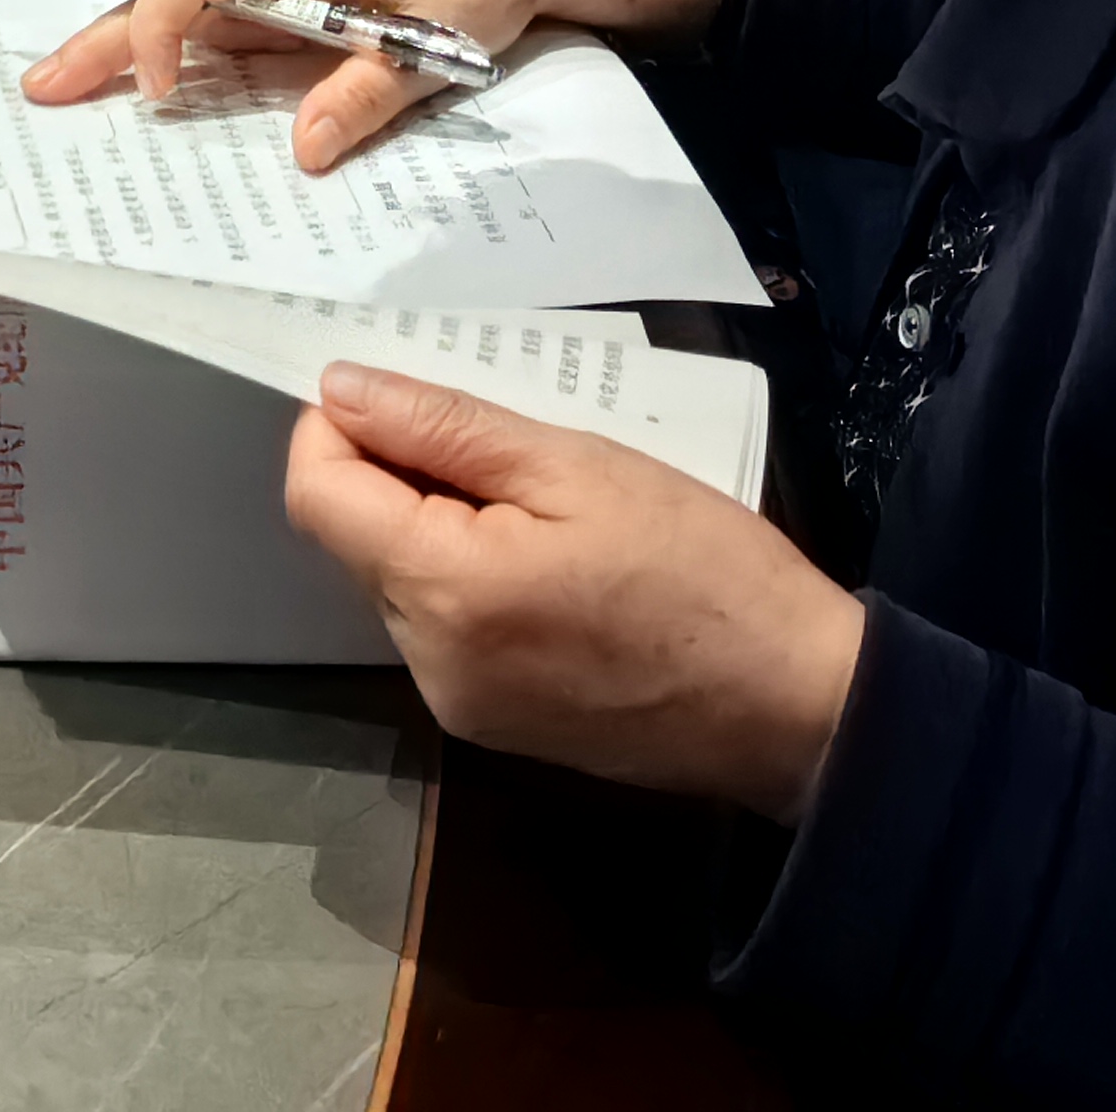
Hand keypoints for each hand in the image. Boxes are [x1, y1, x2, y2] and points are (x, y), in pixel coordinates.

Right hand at [19, 0, 729, 171]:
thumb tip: (303, 150)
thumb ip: (363, 98)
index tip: (159, 89)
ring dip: (134, 24)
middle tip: (46, 86)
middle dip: (107, 34)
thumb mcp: (433, 49)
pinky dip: (173, 9)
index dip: (162, 29)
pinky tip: (150, 52)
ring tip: (77, 75)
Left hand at [287, 364, 860, 822]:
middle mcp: (428, 662)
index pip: (318, 493)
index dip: (338, 427)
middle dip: (401, 472)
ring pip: (400, 581)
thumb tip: (341, 391)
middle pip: (356, 538)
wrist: (797, 708)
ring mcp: (459, 704)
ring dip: (439, 525)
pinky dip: (472, 577)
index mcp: (444, 592)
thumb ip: (445, 428)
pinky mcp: (494, 724)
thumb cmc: (704, 571)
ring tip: (543, 498)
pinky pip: (445, 628)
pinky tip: (552, 556)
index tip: (404, 393)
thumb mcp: (578, 468)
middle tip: (501, 438)